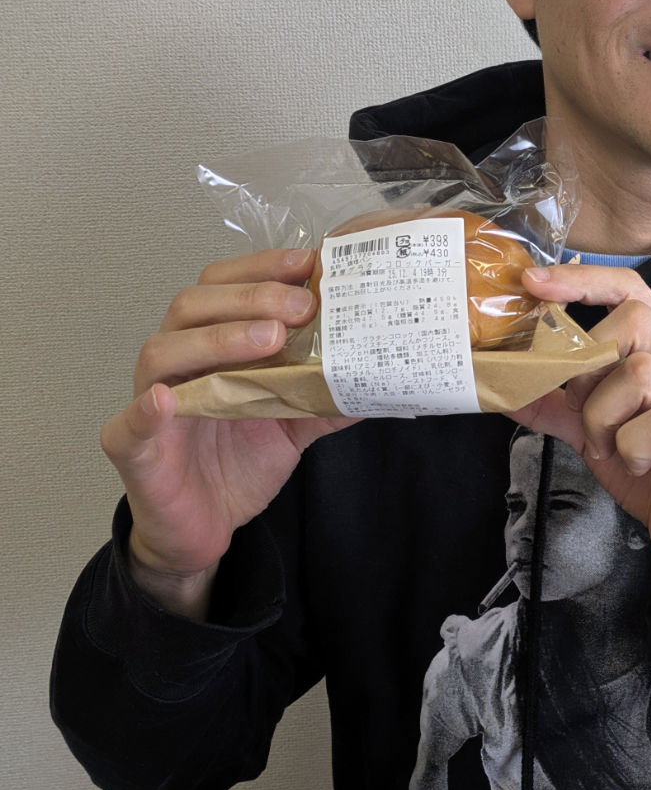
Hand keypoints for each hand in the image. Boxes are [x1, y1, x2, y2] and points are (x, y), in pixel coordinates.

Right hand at [99, 248, 359, 616]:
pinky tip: (165, 399)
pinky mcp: (133, 449)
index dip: (262, 268)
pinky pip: (127, 425)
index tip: (309, 262)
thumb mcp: (296, 422)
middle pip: (194, 305)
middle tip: (302, 306)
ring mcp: (150, 401)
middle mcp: (176, 361)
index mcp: (209, 343)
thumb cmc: (240, 460)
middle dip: (251, 298)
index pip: (224, 285)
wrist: (206, 526)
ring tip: (269, 339)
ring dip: (216, 338)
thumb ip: (329, 394)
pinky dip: (144, 409)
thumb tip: (383, 371)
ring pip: (163, 351)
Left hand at [509, 265, 650, 622]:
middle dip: (589, 364)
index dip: (583, 280)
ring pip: (641, 371)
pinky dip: (630, 445)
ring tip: (607, 446)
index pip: (632, 290)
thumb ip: (556, 404)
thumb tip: (502, 383)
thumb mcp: (595, 433)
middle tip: (582, 410)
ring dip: (604, 414)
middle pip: (635, 321)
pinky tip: (634, 463)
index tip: (534, 283)